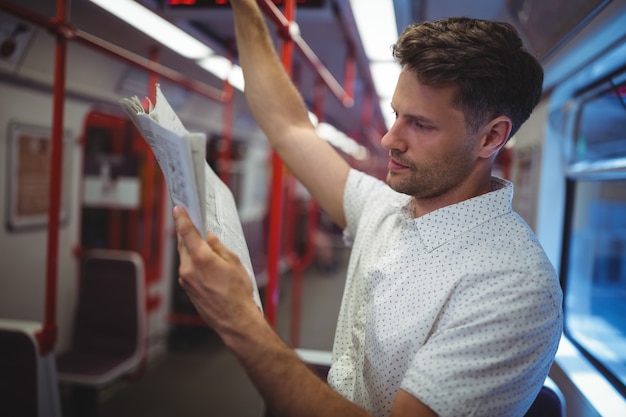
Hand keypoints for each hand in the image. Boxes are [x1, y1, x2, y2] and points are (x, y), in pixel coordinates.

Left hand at [173, 206, 260, 337]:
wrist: (235, 320)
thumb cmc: (238, 292)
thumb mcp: (234, 262)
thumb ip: (218, 247)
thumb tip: (208, 237)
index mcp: (201, 258)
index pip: (187, 232)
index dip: (182, 218)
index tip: (178, 208)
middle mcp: (188, 268)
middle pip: (183, 244)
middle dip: (187, 234)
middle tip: (193, 224)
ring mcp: (186, 280)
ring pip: (185, 257)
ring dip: (191, 249)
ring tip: (205, 247)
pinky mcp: (187, 289)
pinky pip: (187, 269)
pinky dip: (193, 262)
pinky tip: (205, 265)